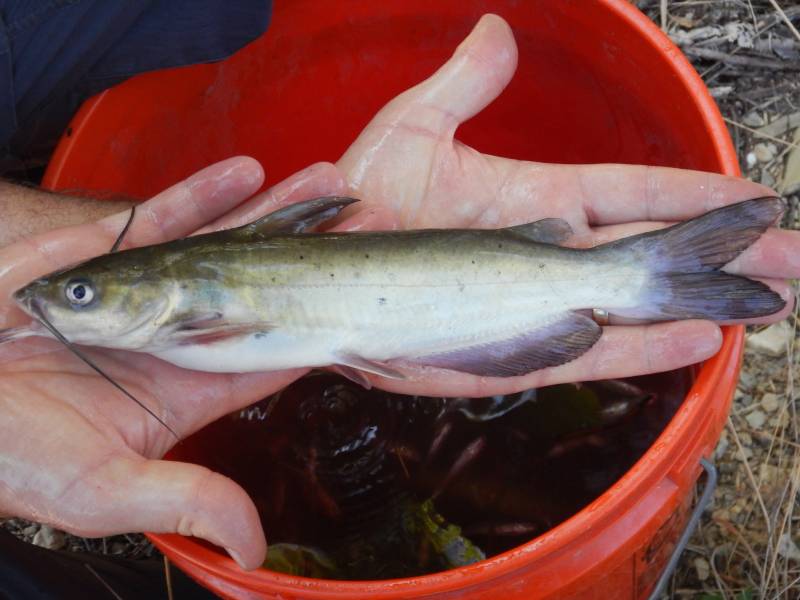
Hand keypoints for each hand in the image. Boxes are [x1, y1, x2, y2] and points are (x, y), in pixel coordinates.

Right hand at [0, 157, 369, 569]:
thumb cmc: (11, 454)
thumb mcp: (102, 488)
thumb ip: (185, 499)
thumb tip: (253, 548)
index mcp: (184, 388)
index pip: (268, 351)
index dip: (316, 321)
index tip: (359, 294)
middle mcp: (172, 334)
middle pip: (259, 284)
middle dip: (309, 250)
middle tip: (361, 218)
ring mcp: (140, 292)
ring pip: (218, 242)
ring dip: (270, 212)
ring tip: (322, 178)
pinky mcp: (99, 257)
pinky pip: (158, 219)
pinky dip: (201, 194)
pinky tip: (246, 171)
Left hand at [337, 14, 798, 396]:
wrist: (315, 275)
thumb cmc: (361, 203)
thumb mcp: (413, 131)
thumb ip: (464, 87)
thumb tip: (500, 32)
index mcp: (536, 202)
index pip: (631, 193)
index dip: (693, 194)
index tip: (753, 196)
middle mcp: (546, 257)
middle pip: (650, 252)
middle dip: (722, 256)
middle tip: (791, 261)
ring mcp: (533, 308)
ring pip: (635, 306)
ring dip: (703, 304)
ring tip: (771, 303)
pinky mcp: (510, 353)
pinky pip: (590, 352)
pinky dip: (644, 348)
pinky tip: (699, 341)